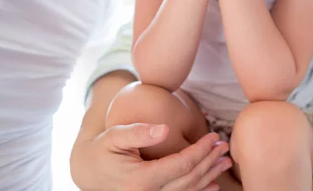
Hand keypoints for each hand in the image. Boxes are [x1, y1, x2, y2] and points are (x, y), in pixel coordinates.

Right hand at [70, 123, 231, 190]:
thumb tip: (164, 129)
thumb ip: (138, 132)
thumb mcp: (114, 136)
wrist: (88, 170)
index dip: (200, 151)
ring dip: (209, 176)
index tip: (213, 136)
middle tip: (224, 146)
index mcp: (140, 180)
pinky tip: (213, 183)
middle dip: (209, 162)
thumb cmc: (102, 149)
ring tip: (225, 162)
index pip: (181, 165)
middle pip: (189, 179)